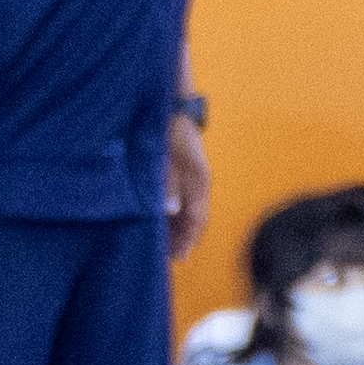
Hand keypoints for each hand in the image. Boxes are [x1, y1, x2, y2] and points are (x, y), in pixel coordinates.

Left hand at [164, 107, 205, 259]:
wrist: (172, 105)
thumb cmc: (166, 129)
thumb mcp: (166, 157)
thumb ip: (168, 184)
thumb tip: (170, 212)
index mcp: (199, 180)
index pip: (198, 219)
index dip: (189, 240)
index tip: (179, 259)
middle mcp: (199, 181)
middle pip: (195, 218)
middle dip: (184, 238)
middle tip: (170, 259)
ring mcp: (194, 176)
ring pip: (189, 210)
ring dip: (179, 227)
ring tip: (165, 245)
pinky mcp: (185, 171)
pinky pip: (183, 199)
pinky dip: (175, 214)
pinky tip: (164, 220)